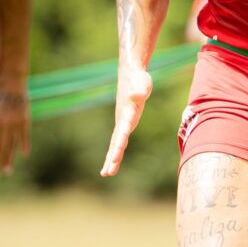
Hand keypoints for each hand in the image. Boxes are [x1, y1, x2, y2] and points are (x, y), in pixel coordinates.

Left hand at [0, 76, 29, 174]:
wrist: (12, 76)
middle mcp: (6, 123)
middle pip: (2, 146)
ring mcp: (16, 121)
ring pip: (13, 143)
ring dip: (11, 157)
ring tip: (8, 170)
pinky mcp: (25, 117)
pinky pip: (25, 133)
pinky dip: (25, 143)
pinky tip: (25, 154)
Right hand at [100, 62, 151, 176]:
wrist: (131, 73)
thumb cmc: (138, 79)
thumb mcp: (141, 84)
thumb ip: (139, 91)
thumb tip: (137, 94)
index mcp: (126, 114)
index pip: (122, 134)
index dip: (118, 147)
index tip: (114, 159)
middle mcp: (122, 120)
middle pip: (116, 142)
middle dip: (112, 158)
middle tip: (106, 173)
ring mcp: (123, 121)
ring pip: (116, 143)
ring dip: (112, 157)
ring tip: (107, 173)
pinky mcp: (126, 120)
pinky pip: (121, 139)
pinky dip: (117, 150)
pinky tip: (115, 159)